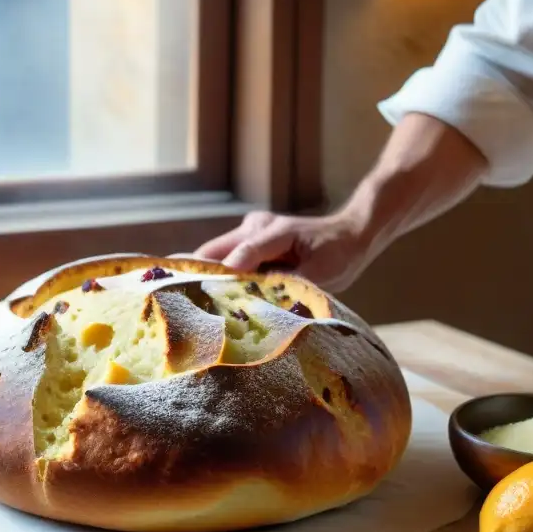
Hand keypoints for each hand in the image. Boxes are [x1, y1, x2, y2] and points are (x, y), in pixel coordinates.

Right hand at [193, 211, 375, 292]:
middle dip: (198, 275)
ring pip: (214, 256)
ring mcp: (249, 232)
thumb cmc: (340, 252)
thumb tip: (265, 305)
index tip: (209, 295)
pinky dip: (217, 279)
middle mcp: (255, 226)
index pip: (243, 251)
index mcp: (275, 230)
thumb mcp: (322, 271)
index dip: (225, 273)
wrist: (350, 234)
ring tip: (190, 304)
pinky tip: (208, 300)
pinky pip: (225, 261)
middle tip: (182, 302)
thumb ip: (292, 284)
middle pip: (213, 251)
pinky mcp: (249, 244)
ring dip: (204, 279)